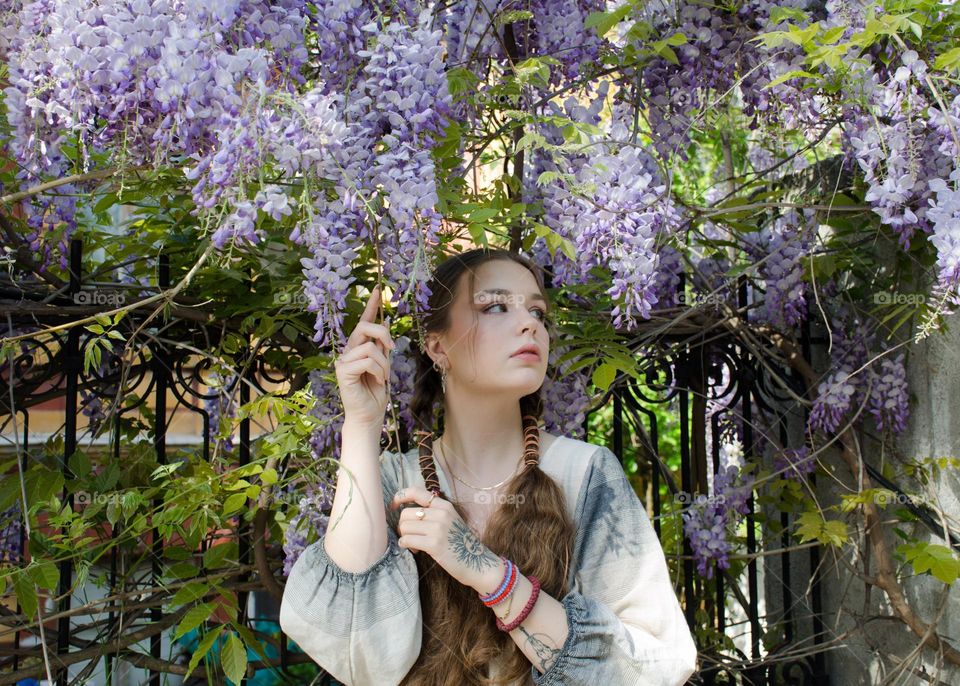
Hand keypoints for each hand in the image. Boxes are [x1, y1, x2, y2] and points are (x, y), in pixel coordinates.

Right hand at [334, 285, 395, 426]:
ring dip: (384, 364)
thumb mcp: (383, 365)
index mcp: (358, 347)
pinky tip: (376, 382)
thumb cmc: (376, 392)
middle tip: (390, 349)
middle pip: (365, 326)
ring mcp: (343, 360)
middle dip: (382, 334)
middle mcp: (348, 350)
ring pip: (370, 347)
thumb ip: (381, 347)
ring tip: (382, 378)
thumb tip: (385, 324)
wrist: (369, 415)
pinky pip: (367, 361)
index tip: (377, 289)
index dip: (370, 305)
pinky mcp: (342, 371)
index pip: (364, 321)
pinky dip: (378, 372)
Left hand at [390, 485, 502, 590]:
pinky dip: (405, 545)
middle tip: (409, 535)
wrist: (477, 562)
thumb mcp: (450, 520)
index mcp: (444, 505)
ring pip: (404, 527)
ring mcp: (438, 528)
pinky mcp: (434, 544)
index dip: (400, 496)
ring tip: (415, 545)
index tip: (394, 505)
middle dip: (403, 526)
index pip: (416, 492)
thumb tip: (406, 513)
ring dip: (405, 537)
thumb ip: (433, 513)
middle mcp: (441, 514)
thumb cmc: (460, 543)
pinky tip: (414, 550)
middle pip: (405, 514)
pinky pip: (407, 540)